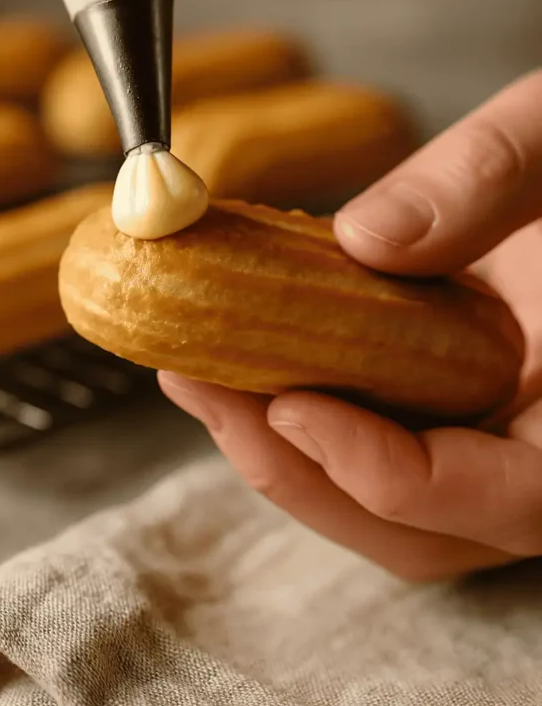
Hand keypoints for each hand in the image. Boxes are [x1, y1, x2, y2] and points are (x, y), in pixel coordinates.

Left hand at [159, 71, 541, 580]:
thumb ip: (489, 179)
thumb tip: (365, 239)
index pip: (515, 496)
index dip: (397, 476)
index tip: (293, 410)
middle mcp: (538, 442)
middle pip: (426, 526)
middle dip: (303, 470)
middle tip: (206, 389)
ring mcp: (491, 434)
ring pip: (387, 503)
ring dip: (285, 453)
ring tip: (197, 373)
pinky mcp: (447, 406)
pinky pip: (376, 441)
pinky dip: (303, 416)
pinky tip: (238, 359)